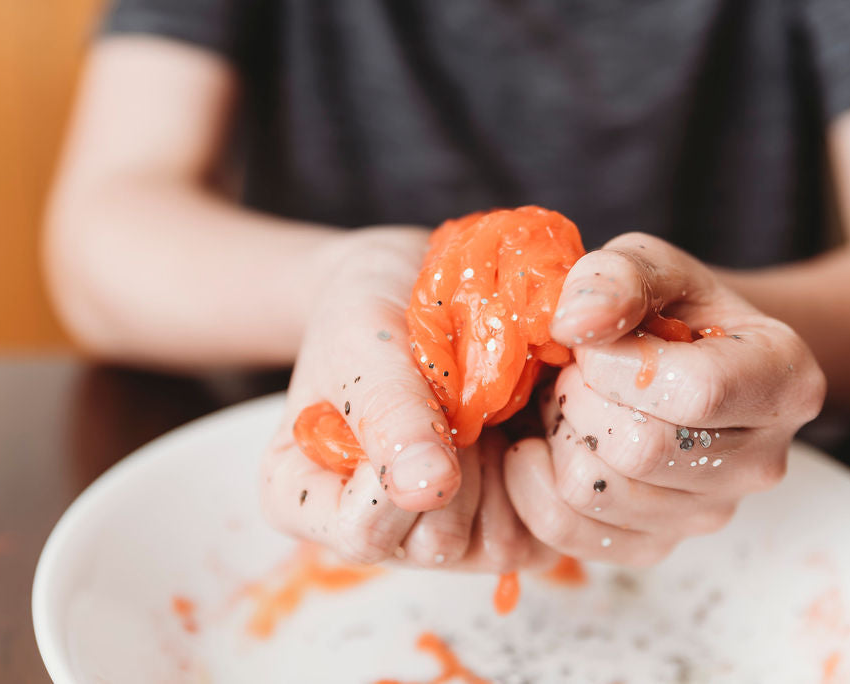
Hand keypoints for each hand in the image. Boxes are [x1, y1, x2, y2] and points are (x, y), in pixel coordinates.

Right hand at [261, 228, 548, 570]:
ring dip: (506, 462)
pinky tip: (520, 419)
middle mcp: (372, 529)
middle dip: (463, 461)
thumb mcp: (365, 342)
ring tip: (488, 402)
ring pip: (495, 544)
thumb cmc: (371, 309)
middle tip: (458, 391)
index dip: (405, 476)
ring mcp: (438, 531)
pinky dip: (544, 471)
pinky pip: (540, 531)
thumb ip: (389, 413)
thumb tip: (426, 490)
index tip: (422, 403)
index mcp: (305, 499)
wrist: (417, 287)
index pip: (361, 533)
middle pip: (435, 543)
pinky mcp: (497, 522)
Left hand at [504, 233, 825, 565]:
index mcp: (785, 382)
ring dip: (558, 436)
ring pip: (596, 493)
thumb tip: (575, 321)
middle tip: (575, 372)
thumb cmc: (664, 308)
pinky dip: (534, 482)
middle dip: (581, 399)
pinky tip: (548, 441)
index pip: (696, 393)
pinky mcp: (655, 546)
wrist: (668, 361)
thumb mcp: (648, 265)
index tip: (593, 342)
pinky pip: (568, 530)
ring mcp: (709, 514)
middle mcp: (761, 462)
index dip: (617, 364)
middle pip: (642, 452)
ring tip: (572, 403)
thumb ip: (618, 276)